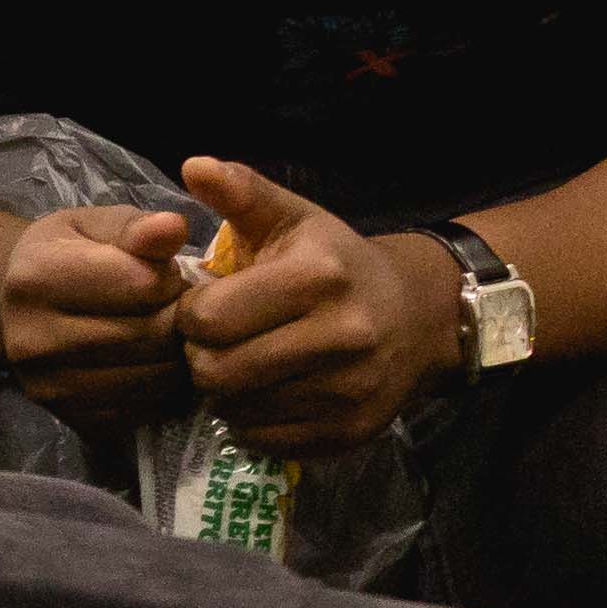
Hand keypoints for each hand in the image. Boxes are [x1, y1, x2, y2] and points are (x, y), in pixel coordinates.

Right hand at [0, 201, 199, 424]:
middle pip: (148, 335)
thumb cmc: (65, 255)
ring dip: (176, 355)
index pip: (139, 283)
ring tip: (167, 332)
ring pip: (152, 378)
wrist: (20, 308)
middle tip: (173, 305)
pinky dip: (163, 389)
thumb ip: (134, 227)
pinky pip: (144, 410)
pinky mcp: (73, 422)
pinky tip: (154, 363)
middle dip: (177, 317)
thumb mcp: (93, 225)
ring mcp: (51, 389)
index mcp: (36, 278)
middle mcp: (33, 341)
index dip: (168, 276)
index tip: (162, 272)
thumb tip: (174, 227)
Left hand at [169, 159, 465, 452]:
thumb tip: (192, 165)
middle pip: (217, 373)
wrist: (417, 316)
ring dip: (223, 393)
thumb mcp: (293, 217)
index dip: (190, 316)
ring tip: (238, 365)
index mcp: (317, 277)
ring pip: (237, 412)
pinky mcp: (349, 432)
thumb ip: (241, 192)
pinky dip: (251, 423)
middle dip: (200, 358)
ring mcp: (349, 391)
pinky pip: (266, 442)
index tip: (203, 307)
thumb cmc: (336, 261)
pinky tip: (263, 393)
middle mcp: (340, 336)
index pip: (208, 319)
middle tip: (213, 343)